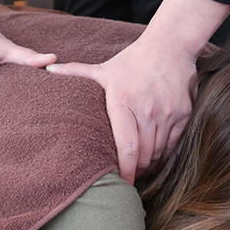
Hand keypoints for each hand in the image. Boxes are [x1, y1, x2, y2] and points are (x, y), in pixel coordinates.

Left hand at [48, 0, 229, 184]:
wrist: (171, 45)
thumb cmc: (133, 60)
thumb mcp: (104, 68)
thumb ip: (75, 72)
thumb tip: (46, 70)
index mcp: (124, 102)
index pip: (127, 147)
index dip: (124, 171)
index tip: (121, 183)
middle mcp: (147, 111)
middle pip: (143, 155)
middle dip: (136, 171)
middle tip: (128, 179)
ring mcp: (168, 114)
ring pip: (159, 152)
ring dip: (150, 165)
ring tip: (140, 170)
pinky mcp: (183, 115)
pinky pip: (174, 144)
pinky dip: (165, 155)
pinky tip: (156, 157)